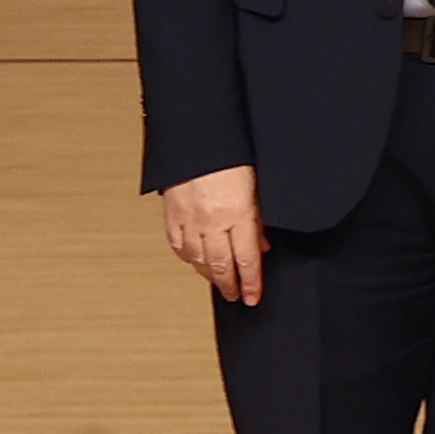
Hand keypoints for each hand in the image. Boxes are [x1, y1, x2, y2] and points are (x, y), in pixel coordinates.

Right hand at [158, 165, 267, 306]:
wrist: (195, 137)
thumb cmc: (228, 153)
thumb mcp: (256, 185)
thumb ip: (259, 218)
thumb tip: (262, 244)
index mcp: (237, 212)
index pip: (246, 258)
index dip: (251, 282)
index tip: (253, 296)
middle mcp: (211, 221)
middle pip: (221, 265)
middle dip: (230, 285)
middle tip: (237, 297)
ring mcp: (189, 219)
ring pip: (198, 259)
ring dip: (210, 275)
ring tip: (220, 283)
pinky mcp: (171, 215)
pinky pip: (178, 245)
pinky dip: (188, 258)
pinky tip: (195, 262)